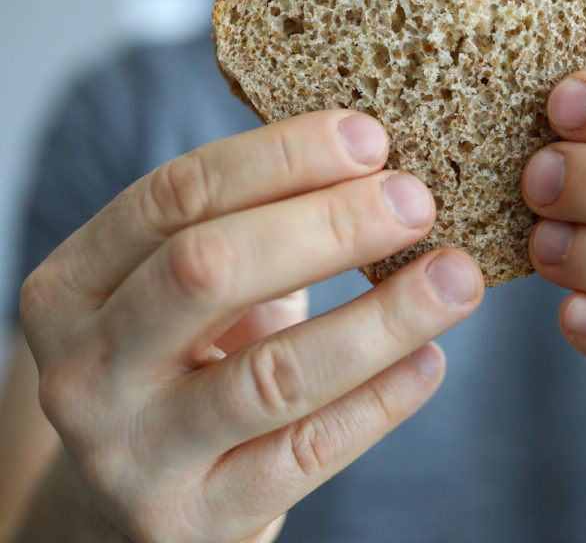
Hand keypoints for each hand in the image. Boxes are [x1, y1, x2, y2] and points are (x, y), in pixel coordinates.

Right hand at [19, 110, 482, 542]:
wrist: (131, 506)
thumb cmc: (182, 366)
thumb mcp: (182, 294)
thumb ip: (250, 232)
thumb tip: (381, 171)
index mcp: (73, 286)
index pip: (174, 195)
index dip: (279, 158)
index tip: (371, 137)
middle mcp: (86, 369)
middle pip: (208, 269)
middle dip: (328, 224)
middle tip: (417, 199)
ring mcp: (133, 454)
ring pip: (273, 372)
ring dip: (382, 317)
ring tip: (457, 277)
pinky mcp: (195, 519)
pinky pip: (307, 451)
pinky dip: (381, 399)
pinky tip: (431, 358)